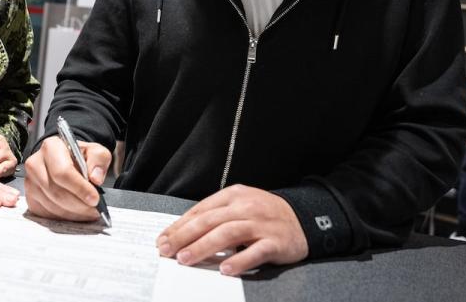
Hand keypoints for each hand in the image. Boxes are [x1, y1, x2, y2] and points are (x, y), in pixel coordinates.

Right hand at [24, 135, 111, 221]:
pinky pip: (47, 214)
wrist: (66, 162)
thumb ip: (99, 159)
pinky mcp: (30, 198)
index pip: (62, 172)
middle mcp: (35, 164)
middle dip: (79, 204)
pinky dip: (64, 217)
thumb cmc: (79, 156)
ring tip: (89, 211)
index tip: (94, 199)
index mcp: (51, 147)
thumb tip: (95, 178)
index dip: (79, 188)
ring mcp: (30, 183)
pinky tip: (77, 213)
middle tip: (95, 209)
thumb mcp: (95, 151)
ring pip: (52, 205)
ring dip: (73, 213)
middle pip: (56, 192)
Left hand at [156, 184, 308, 275]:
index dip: (179, 226)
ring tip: (186, 259)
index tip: (162, 240)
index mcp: (233, 196)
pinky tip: (225, 269)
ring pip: (227, 234)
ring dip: (203, 247)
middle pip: (210, 221)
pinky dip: (239, 260)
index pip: (200, 211)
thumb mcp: (240, 205)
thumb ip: (216, 216)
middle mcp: (246, 207)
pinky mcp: (276, 241)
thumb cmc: (264, 214)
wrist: (303, 219)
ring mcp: (261, 224)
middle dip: (184, 236)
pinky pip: (255, 252)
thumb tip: (184, 233)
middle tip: (167, 251)